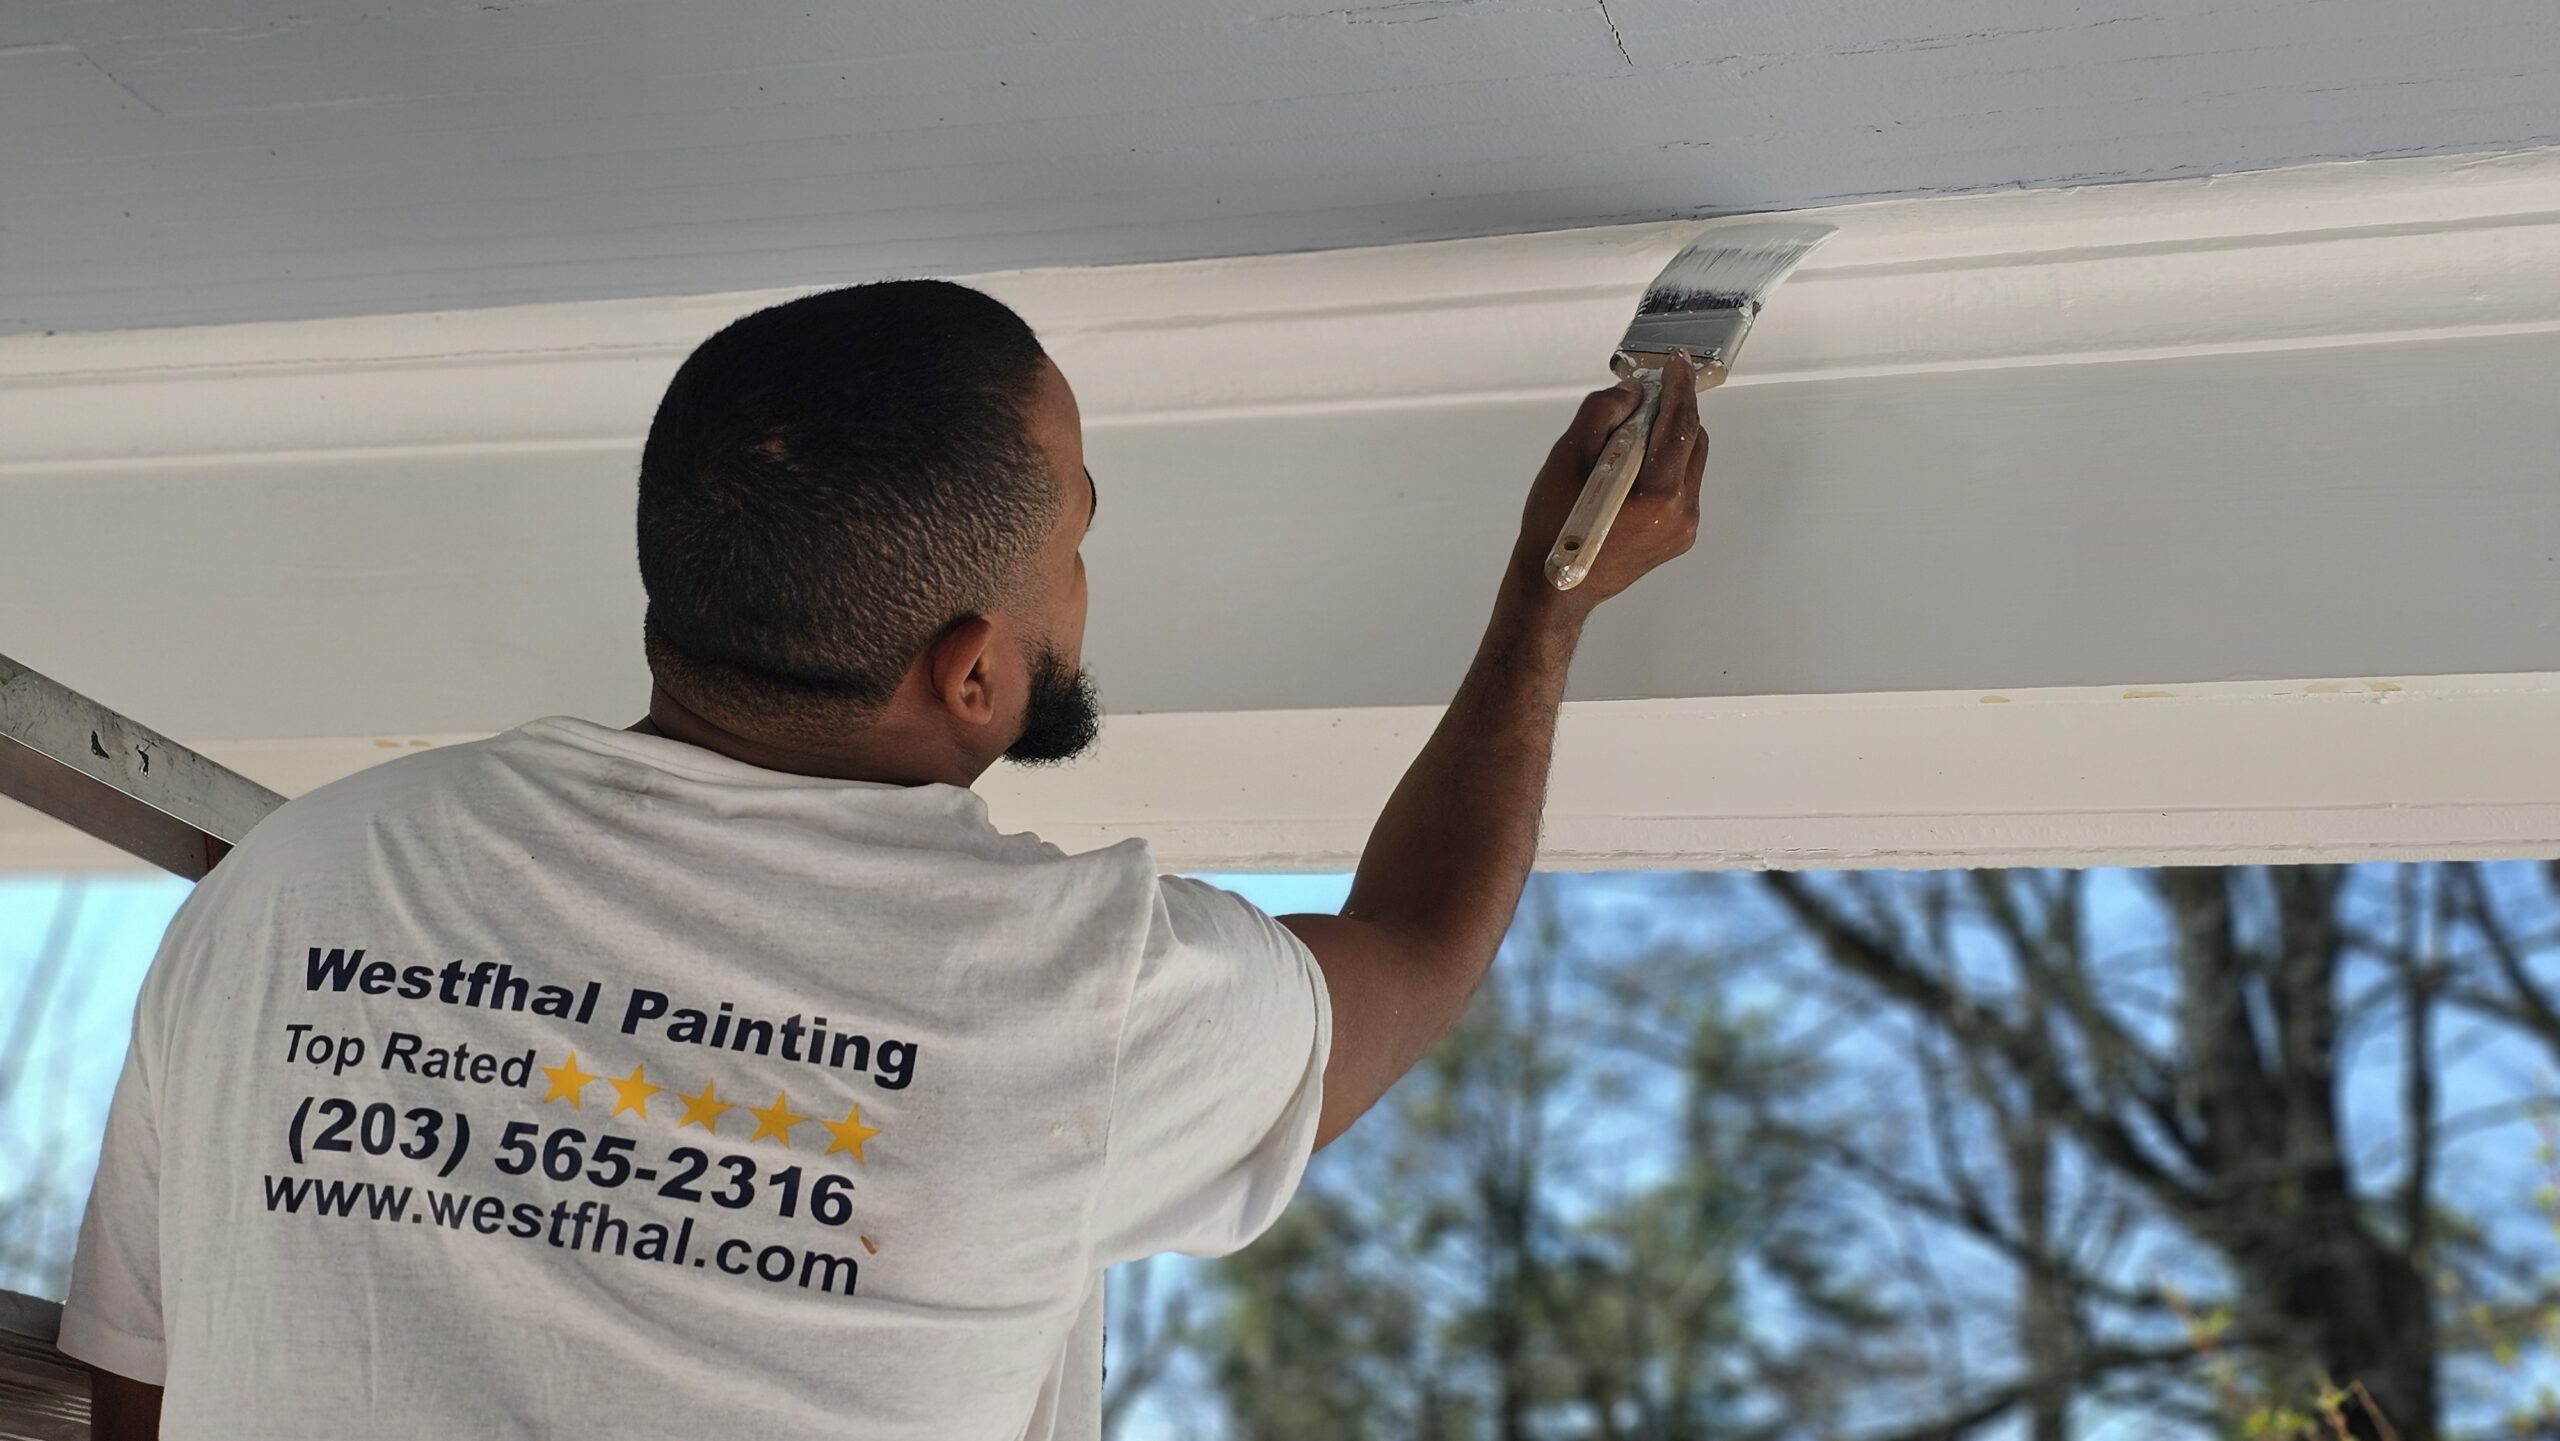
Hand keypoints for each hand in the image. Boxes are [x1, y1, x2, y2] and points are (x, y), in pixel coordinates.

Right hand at [1508, 350, 1706, 613]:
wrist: (1553, 589)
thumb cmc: (1554, 526)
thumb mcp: (1568, 457)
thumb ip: (1603, 413)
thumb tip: (1632, 393)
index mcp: (1659, 491)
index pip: (1681, 424)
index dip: (1679, 387)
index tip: (1676, 363)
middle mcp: (1682, 511)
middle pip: (1692, 443)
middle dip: (1672, 414)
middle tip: (1641, 401)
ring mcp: (1683, 529)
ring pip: (1687, 466)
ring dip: (1666, 443)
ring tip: (1628, 440)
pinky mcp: (1676, 540)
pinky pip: (1679, 489)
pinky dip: (1662, 470)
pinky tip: (1628, 473)